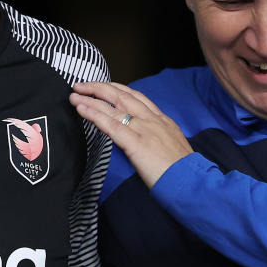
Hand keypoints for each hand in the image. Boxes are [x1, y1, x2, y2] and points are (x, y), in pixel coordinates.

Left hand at [70, 81, 193, 188]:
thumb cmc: (182, 171)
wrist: (191, 182)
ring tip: (75, 95)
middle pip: (122, 95)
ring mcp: (144, 130)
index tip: (102, 86)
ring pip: (114, 107)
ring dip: (91, 99)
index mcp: (162, 120)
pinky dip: (94, 114)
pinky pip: (111, 125)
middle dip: (99, 87)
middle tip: (81, 85)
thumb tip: (143, 139)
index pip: (136, 97)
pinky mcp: (136, 143)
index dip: (116, 89)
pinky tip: (82, 109)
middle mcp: (152, 120)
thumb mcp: (172, 146)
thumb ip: (157, 138)